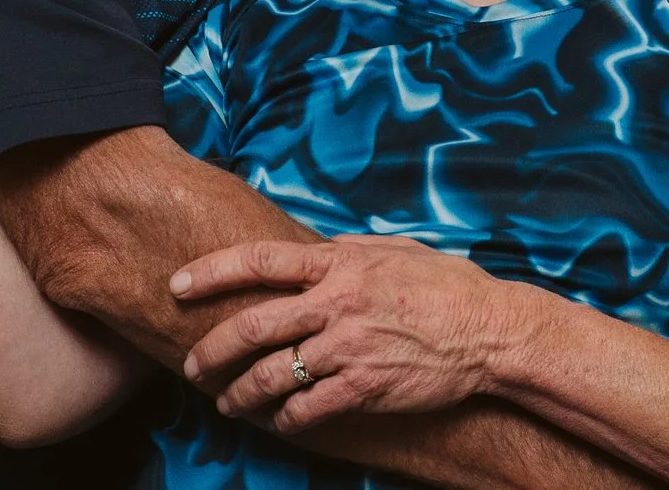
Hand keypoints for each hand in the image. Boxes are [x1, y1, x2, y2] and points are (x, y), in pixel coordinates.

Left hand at [170, 234, 521, 434]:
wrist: (490, 332)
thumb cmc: (447, 287)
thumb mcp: (395, 249)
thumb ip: (349, 249)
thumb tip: (316, 248)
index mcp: (341, 263)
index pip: (260, 261)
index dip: (211, 271)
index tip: (178, 284)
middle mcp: (338, 303)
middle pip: (253, 325)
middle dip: (212, 348)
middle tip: (193, 365)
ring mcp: (349, 347)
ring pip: (272, 373)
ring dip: (240, 393)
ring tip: (227, 402)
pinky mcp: (364, 386)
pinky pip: (307, 407)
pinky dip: (286, 417)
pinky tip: (280, 421)